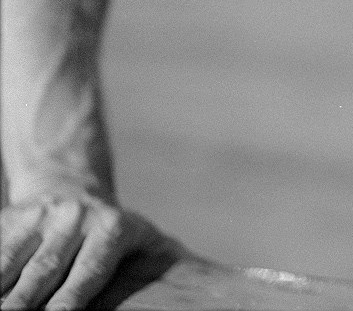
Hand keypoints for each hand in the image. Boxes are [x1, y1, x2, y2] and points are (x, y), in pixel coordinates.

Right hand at [1, 194, 178, 309]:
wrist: (70, 184)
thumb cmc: (113, 230)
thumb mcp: (142, 238)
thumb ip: (166, 260)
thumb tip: (202, 282)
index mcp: (113, 230)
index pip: (88, 273)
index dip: (71, 299)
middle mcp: (76, 221)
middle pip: (45, 272)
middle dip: (28, 301)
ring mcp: (42, 217)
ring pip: (13, 261)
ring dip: (3, 288)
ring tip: (2, 307)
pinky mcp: (13, 216)